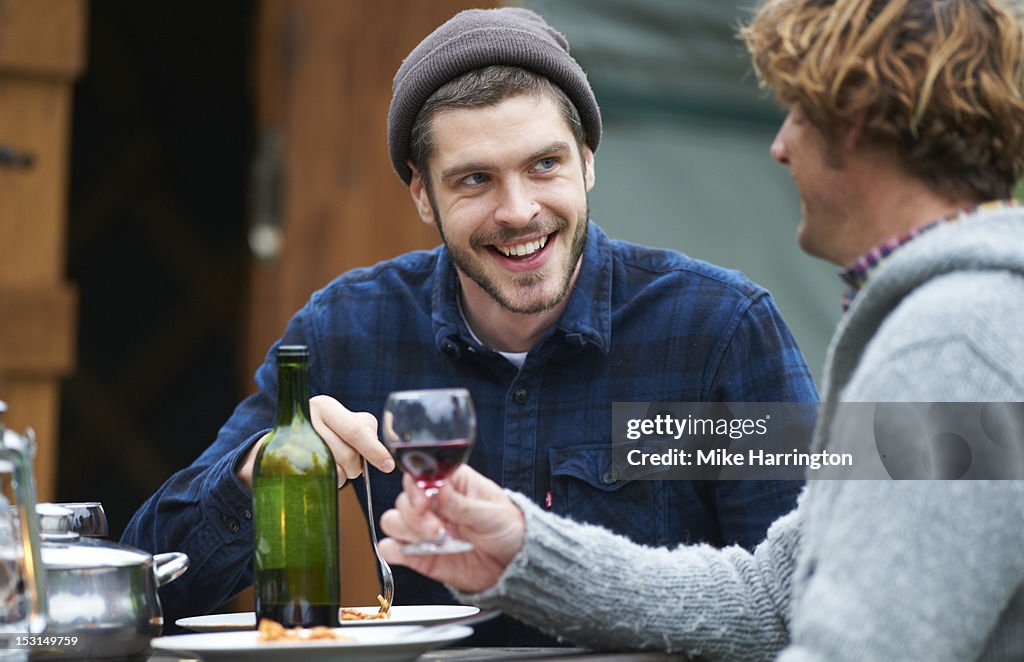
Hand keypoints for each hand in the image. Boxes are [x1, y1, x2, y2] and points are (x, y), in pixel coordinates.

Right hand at [236, 395, 394, 488]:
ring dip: (344, 475)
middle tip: (354, 465)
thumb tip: (385, 456)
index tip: (388, 465)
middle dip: (356, 466)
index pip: (356, 431)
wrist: (282, 444)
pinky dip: (330, 481)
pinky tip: (324, 471)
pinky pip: (321, 479)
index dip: (374, 450)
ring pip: (335, 470)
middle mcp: (307, 420)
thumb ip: (367, 431)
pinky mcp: (288, 463)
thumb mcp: (347, 423)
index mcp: (325, 406)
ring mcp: (295, 442)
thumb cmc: (328, 433)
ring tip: (336, 465)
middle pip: (347, 455)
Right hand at [379, 465, 524, 592]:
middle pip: (403, 500)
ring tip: (433, 541)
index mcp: (452, 484)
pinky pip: (392, 548)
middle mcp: (433, 503)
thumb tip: (440, 489)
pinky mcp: (419, 553)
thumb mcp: (492, 513)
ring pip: (392, 521)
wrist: (513, 563)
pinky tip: (412, 553)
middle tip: (436, 529)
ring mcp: (424, 528)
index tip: (425, 502)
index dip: (416, 487)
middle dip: (415, 515)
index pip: (419, 474)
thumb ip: (464, 504)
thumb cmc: (507, 528)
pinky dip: (393, 550)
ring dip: (406, 531)